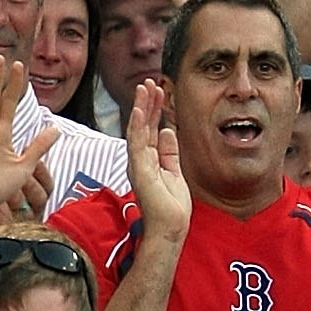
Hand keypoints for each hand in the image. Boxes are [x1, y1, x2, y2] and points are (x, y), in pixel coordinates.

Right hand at [125, 77, 191, 244]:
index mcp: (149, 160)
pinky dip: (136, 125)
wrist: (170, 228)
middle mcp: (140, 160)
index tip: (159, 91)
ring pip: (137, 129)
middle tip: (151, 82)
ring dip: (140, 107)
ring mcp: (138, 164)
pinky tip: (138, 109)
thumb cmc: (171, 207)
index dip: (154, 110)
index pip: (149, 129)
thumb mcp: (174, 173)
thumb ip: (169, 152)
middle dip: (146, 103)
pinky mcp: (139, 169)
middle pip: (142, 125)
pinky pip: (136, 143)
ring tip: (145, 87)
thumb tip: (167, 130)